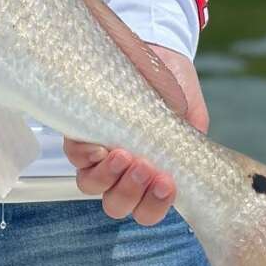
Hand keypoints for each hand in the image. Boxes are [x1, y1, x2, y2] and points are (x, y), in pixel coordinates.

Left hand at [63, 44, 208, 225]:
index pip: (147, 211)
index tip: (167, 182)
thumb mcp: (191, 117)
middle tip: (146, 167)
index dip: (154, 206)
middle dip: (130, 192)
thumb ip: (191, 142)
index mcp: (150, 177)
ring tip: (123, 154)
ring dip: (108, 176)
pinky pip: (74, 154)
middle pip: (116, 205)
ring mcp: (98, 154)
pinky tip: (99, 145)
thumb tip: (189, 157)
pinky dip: (85, 153)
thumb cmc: (176, 90)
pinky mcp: (79, 131)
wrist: (161, 54)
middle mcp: (121, 172)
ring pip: (91, 184)